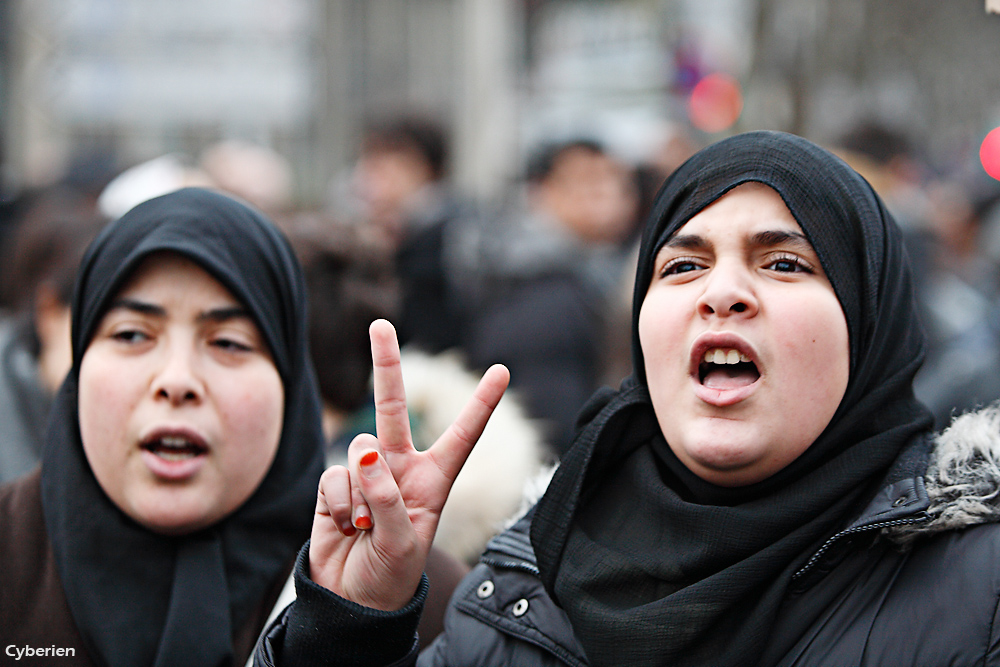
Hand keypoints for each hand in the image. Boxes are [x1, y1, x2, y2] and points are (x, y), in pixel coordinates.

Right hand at [309, 319, 508, 609]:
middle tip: (380, 325)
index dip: (481, 404)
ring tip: (364, 527)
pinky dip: (336, 505)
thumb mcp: (402, 542)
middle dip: (386, 365)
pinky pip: (333, 477)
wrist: (350, 600)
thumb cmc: (390, 575)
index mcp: (434, 480)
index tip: (503, 370)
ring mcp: (366, 474)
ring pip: (358, 452)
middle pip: (393, 409)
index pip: (462, 436)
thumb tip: (365, 450)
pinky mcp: (335, 484)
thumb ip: (385, 495)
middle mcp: (400, 468)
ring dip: (358, 493)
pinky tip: (343, 527)